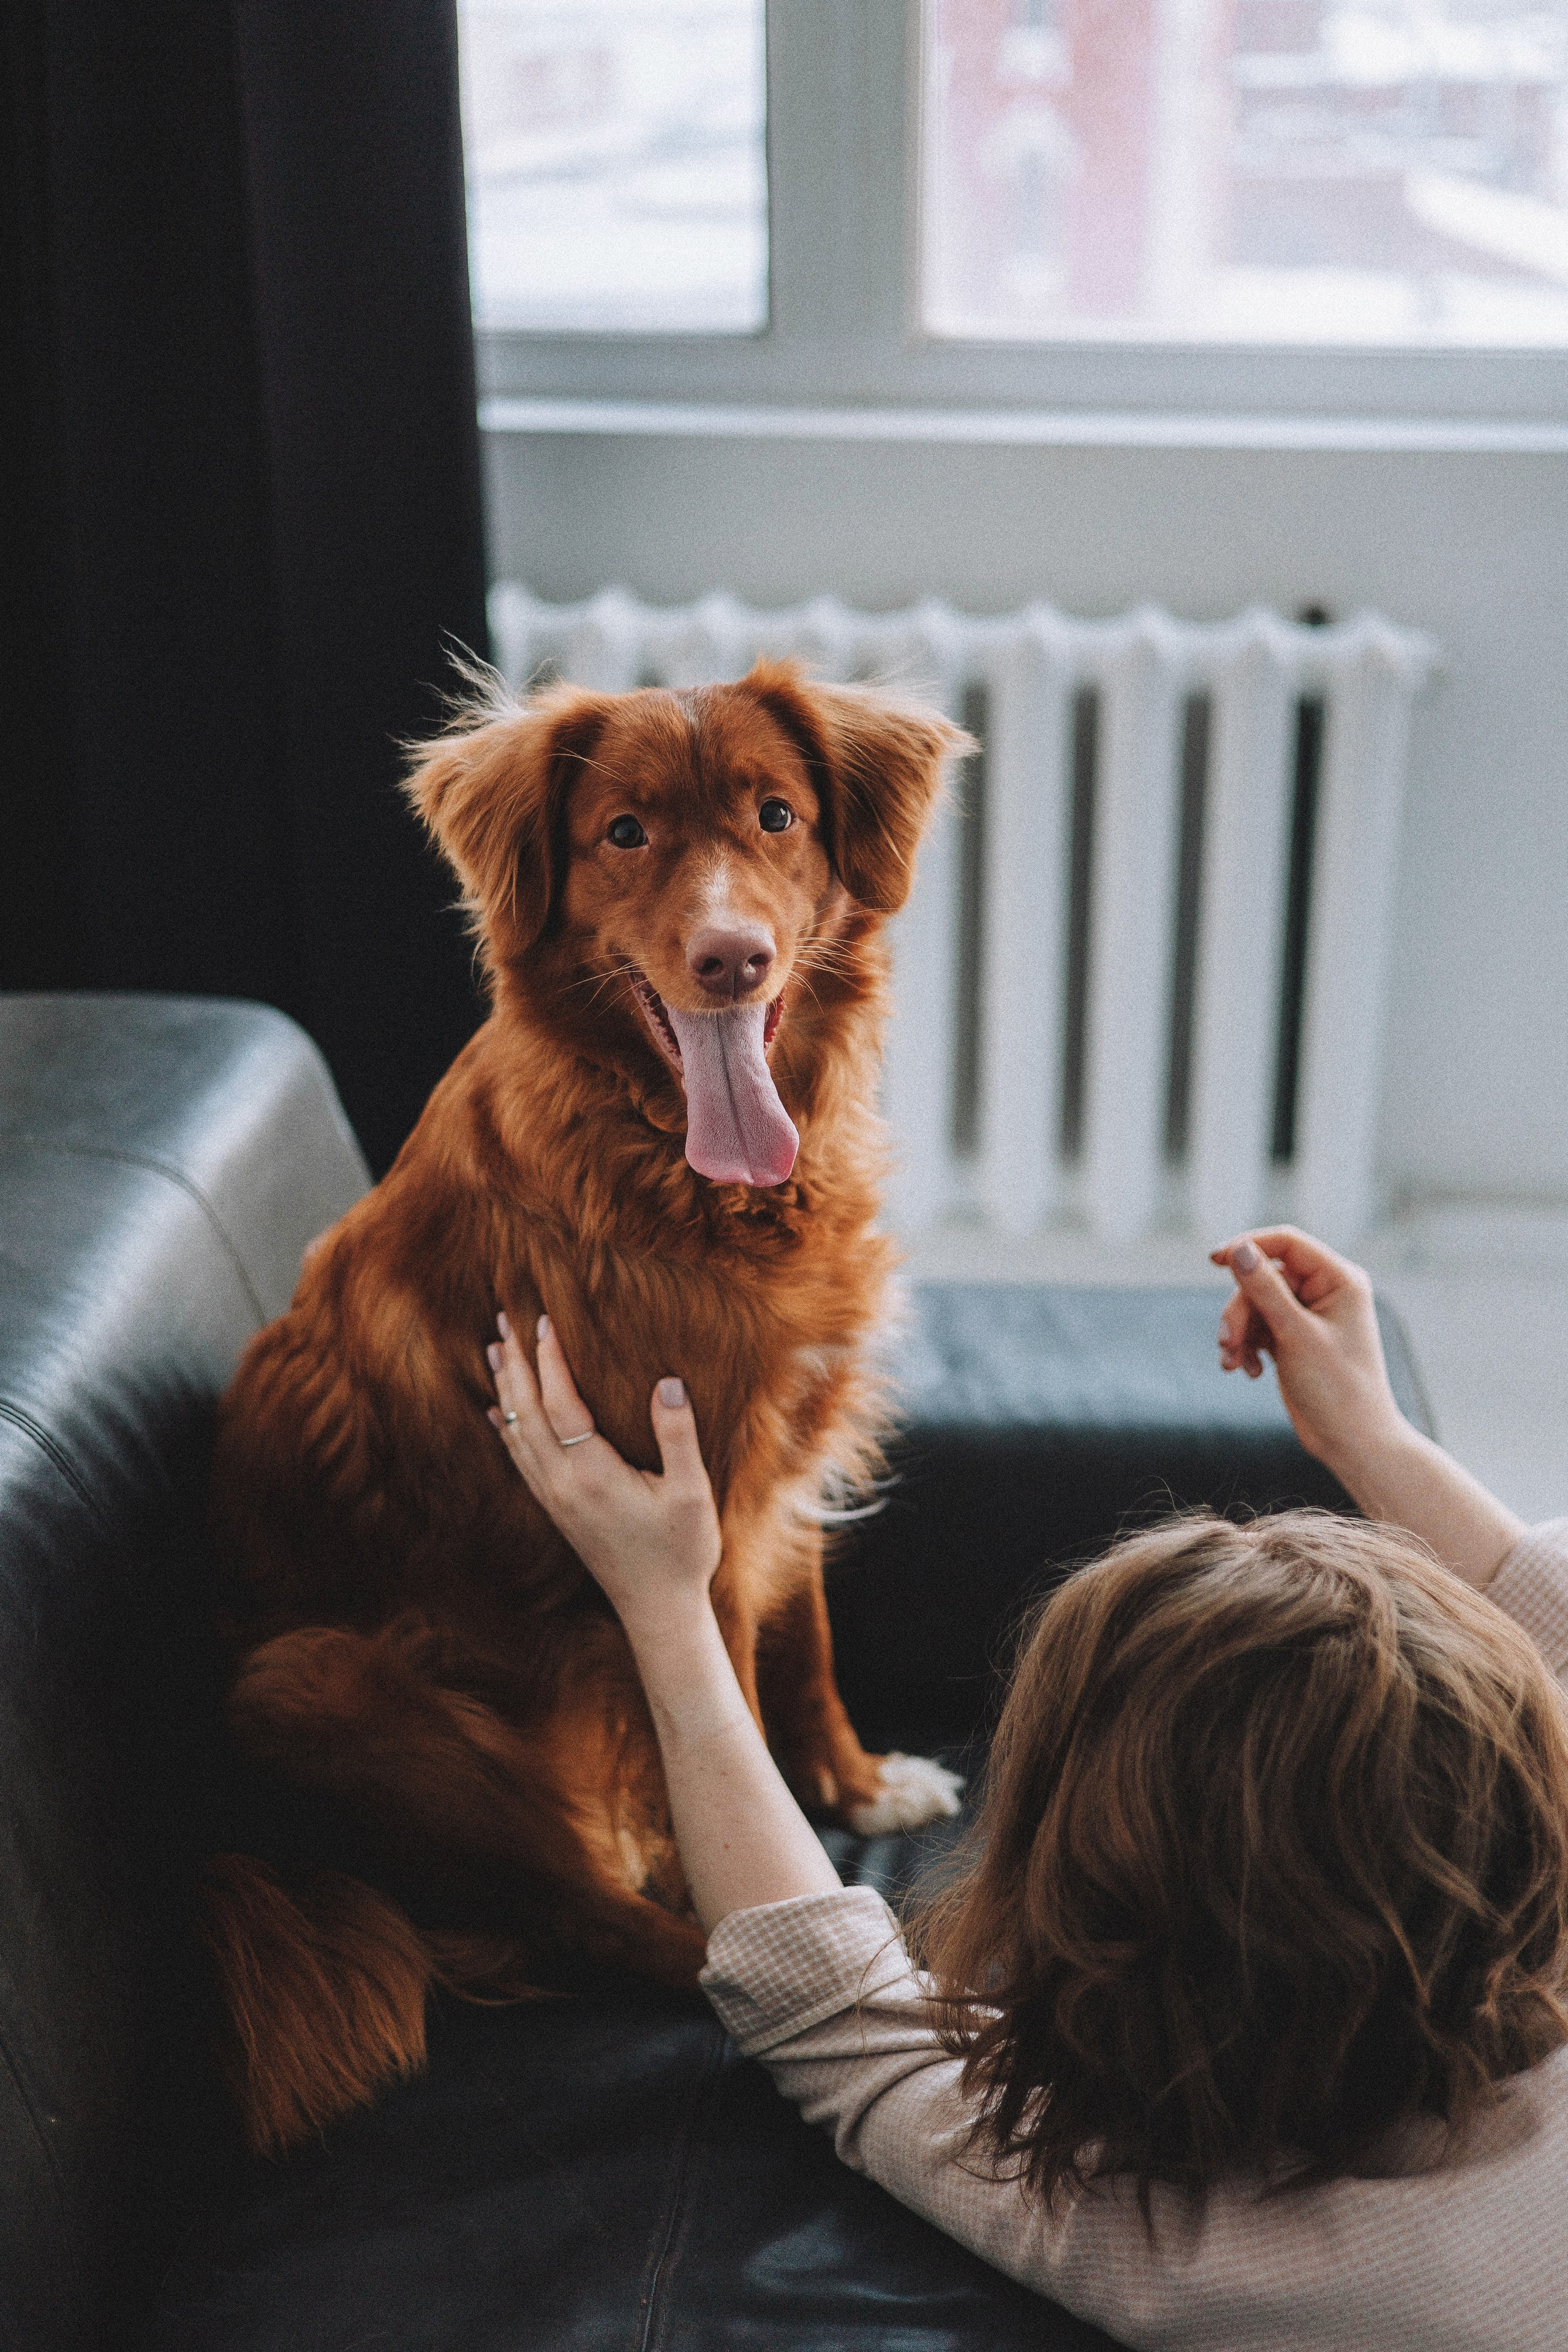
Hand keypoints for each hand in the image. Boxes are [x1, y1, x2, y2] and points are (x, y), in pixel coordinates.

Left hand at [487, 1313, 721, 1636]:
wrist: (657, 1609)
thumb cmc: (681, 1551)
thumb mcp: (690, 1494)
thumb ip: (677, 1436)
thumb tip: (668, 1382)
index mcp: (592, 1474)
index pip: (560, 1403)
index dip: (550, 1360)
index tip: (545, 1321)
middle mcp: (562, 1485)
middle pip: (525, 1412)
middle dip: (514, 1364)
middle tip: (504, 1319)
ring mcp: (554, 1499)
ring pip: (516, 1433)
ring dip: (505, 1389)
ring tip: (496, 1350)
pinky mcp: (556, 1511)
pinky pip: (519, 1459)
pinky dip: (504, 1429)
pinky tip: (496, 1413)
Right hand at [1210, 1227, 1523, 1588]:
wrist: (1351, 1441)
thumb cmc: (1337, 1388)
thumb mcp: (1296, 1335)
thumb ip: (1265, 1289)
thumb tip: (1239, 1249)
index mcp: (1340, 1280)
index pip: (1287, 1243)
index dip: (1249, 1245)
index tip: (1214, 1260)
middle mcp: (1325, 1292)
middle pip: (1262, 1277)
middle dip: (1239, 1310)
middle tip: (1226, 1342)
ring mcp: (1307, 1316)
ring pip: (1253, 1304)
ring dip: (1238, 1332)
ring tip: (1232, 1363)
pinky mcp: (1292, 1338)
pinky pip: (1256, 1327)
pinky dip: (1245, 1346)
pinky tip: (1245, 1372)